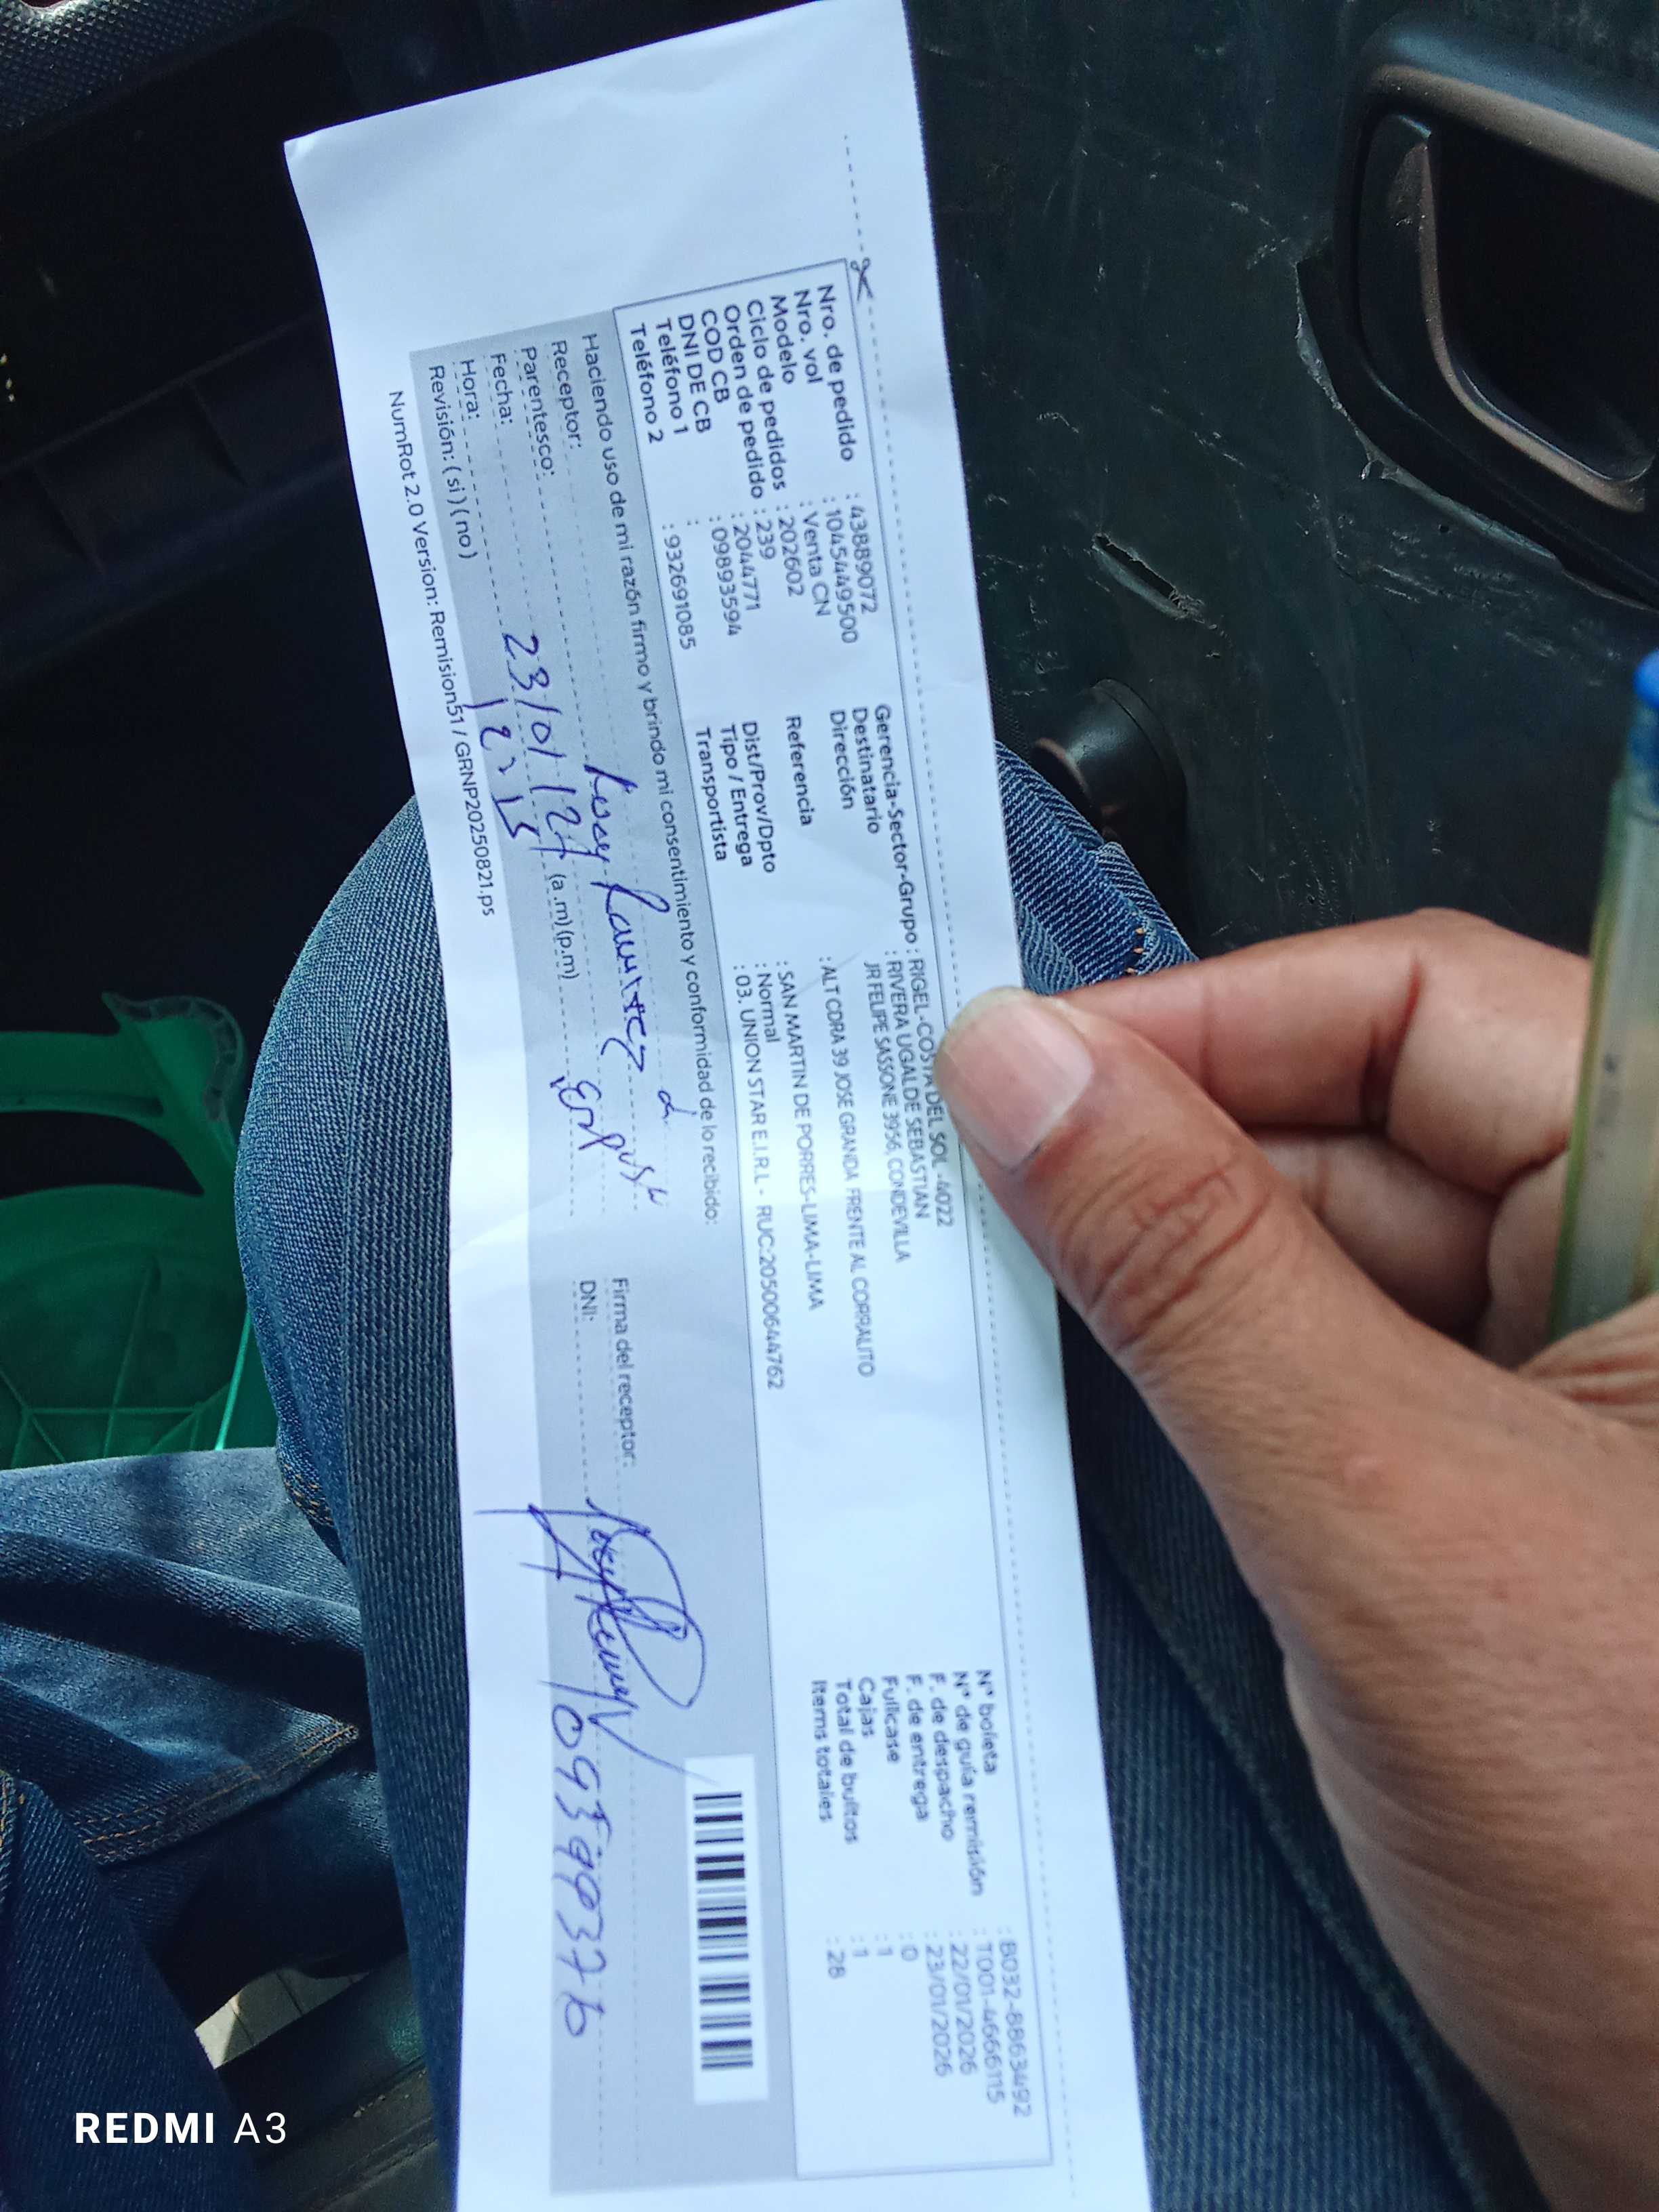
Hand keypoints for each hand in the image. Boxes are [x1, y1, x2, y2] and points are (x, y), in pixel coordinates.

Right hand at [933, 911, 1658, 2211]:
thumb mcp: (1389, 1514)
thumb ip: (1194, 1271)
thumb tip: (1018, 1065)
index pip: (1423, 999)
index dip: (1204, 1020)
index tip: (1008, 1070)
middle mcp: (1658, 1267)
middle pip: (1374, 1122)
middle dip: (1165, 1159)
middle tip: (960, 1194)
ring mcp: (1595, 1392)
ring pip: (1346, 1257)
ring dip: (1176, 1280)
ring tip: (994, 1301)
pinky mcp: (1525, 1501)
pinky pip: (1347, 1380)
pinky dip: (1222, 1386)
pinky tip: (1101, 1406)